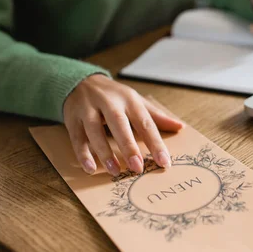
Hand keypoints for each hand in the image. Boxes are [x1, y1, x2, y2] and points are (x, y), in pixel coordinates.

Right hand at [63, 74, 183, 176]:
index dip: (155, 143)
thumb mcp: (136, 102)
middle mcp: (109, 102)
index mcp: (129, 99)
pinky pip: (77, 137)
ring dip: (105, 152)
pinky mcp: (72, 118)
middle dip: (128, 146)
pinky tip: (90, 168)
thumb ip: (156, 116)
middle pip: (119, 124)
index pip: (145, 122)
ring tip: (115, 170)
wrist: (81, 81)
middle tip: (138, 167)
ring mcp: (88, 109)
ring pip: (94, 131)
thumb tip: (180, 127)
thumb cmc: (115, 97)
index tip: (165, 162)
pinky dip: (83, 153)